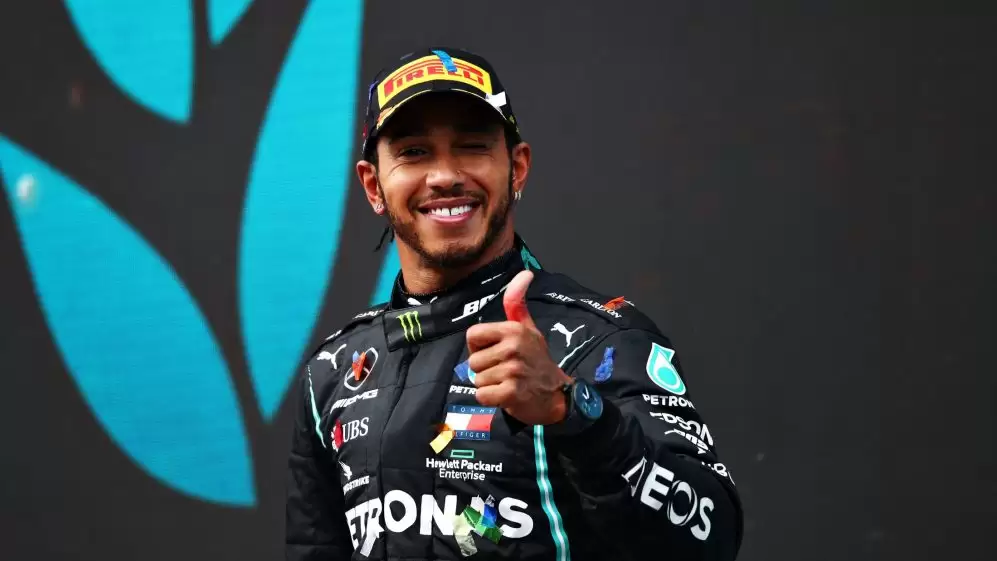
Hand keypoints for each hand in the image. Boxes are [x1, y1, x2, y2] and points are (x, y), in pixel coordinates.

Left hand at [466, 270, 572, 424]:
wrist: (556, 394)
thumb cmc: (537, 359)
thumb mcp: (528, 328)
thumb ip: (517, 303)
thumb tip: (525, 272)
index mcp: (513, 329)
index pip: (473, 335)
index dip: (479, 347)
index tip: (495, 351)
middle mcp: (513, 347)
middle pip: (473, 361)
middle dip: (485, 369)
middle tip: (505, 370)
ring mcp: (513, 370)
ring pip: (477, 380)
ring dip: (489, 385)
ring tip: (507, 382)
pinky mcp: (511, 393)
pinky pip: (482, 395)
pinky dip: (491, 398)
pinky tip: (506, 394)